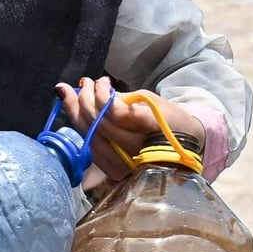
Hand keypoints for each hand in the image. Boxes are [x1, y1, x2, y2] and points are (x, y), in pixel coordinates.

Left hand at [55, 77, 204, 187]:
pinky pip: (89, 146)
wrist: (181, 148)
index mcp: (152, 127)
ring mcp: (123, 163)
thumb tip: (94, 92)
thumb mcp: (150, 101)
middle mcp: (137, 149)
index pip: (117, 113)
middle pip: (98, 124)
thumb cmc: (165, 118)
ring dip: (75, 111)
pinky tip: (74, 110)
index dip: (102, 95)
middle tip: (84, 83)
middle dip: (84, 99)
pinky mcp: (113, 170)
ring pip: (89, 136)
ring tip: (71, 93)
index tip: (101, 81)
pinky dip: (79, 127)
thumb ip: (123, 98)